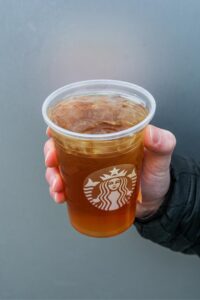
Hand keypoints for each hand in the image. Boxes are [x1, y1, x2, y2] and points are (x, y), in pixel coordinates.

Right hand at [44, 125, 175, 217]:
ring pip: (62, 167)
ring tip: (57, 186)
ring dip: (52, 175)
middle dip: (51, 154)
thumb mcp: (161, 158)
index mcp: (109, 137)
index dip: (61, 128)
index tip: (52, 134)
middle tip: (52, 163)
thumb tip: (150, 132)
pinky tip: (60, 197)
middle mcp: (96, 151)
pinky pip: (68, 186)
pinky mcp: (89, 187)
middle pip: (64, 147)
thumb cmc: (157, 177)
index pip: (81, 126)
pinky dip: (60, 191)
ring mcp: (90, 170)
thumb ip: (162, 143)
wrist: (156, 204)